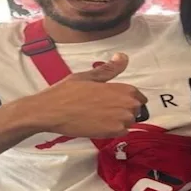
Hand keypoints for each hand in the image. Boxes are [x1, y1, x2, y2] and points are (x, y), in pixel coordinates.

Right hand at [22, 53, 146, 137]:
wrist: (51, 112)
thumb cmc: (66, 93)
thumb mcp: (88, 76)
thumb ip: (109, 69)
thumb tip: (122, 57)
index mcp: (122, 89)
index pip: (139, 96)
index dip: (128, 98)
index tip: (117, 99)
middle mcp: (126, 105)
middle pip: (135, 110)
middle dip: (123, 109)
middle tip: (103, 108)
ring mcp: (121, 120)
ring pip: (129, 122)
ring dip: (119, 120)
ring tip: (99, 115)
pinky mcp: (112, 133)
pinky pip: (121, 132)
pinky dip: (113, 129)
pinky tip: (98, 124)